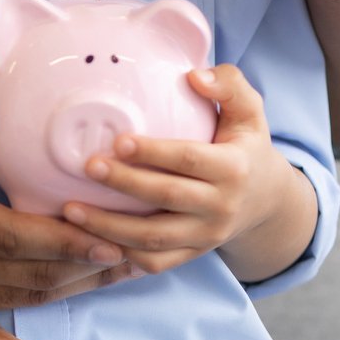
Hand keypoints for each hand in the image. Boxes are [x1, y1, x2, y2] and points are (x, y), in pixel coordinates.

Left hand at [59, 64, 313, 281]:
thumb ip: (228, 84)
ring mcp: (206, 236)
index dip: (154, 152)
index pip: (189, 159)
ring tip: (71, 211)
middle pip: (167, 198)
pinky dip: (121, 255)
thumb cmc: (246, 145)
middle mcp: (221, 207)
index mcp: (233, 168)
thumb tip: (193, 76)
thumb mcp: (249, 111)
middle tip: (88, 167)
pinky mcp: (192, 255)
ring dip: (110, 228)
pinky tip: (87, 240)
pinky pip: (154, 263)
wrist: (267, 202)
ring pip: (154, 239)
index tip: (118, 141)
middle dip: (124, 185)